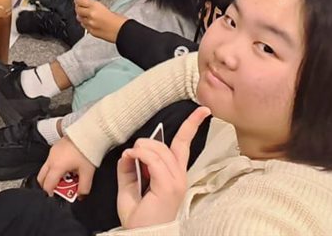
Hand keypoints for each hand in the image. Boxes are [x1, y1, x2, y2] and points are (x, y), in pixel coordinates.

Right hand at [37, 136, 96, 199]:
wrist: (88, 133)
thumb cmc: (86, 151)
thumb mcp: (87, 173)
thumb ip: (84, 187)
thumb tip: (80, 195)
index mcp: (56, 166)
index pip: (47, 185)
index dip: (51, 193)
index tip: (56, 196)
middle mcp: (51, 159)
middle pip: (41, 177)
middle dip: (48, 185)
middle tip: (59, 188)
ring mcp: (52, 152)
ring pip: (45, 169)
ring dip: (52, 176)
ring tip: (66, 177)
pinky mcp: (55, 147)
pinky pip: (50, 161)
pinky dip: (55, 167)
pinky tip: (67, 167)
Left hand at [74, 0, 127, 42]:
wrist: (122, 31)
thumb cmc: (119, 20)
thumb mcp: (106, 7)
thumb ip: (95, 6)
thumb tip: (89, 4)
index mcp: (95, 6)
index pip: (79, 0)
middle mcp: (90, 15)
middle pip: (77, 9)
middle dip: (79, 7)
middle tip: (82, 6)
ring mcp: (90, 24)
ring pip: (79, 18)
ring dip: (81, 15)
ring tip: (86, 14)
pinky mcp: (91, 31)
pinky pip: (84, 25)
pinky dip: (85, 23)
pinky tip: (90, 21)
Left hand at [116, 107, 210, 228]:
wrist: (142, 235)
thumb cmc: (138, 215)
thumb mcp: (130, 186)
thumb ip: (130, 167)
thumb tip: (129, 152)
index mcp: (174, 175)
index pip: (184, 144)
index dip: (192, 124)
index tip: (203, 109)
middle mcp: (179, 176)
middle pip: (168, 144)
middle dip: (147, 142)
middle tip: (133, 152)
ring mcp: (175, 181)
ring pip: (159, 150)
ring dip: (141, 148)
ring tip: (130, 157)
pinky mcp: (168, 186)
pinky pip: (153, 160)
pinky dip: (140, 154)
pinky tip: (131, 157)